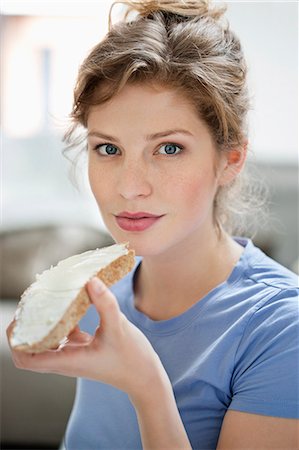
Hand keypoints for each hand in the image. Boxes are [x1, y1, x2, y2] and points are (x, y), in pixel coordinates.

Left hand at [6, 278, 166, 397]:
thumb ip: (105, 303)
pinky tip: (69, 302)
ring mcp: (73, 354)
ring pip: (46, 340)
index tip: (19, 319)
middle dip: (24, 327)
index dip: (16, 341)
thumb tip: (90, 280)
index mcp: (68, 361)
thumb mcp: (119, 329)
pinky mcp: (83, 348)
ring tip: (46, 299)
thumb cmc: (132, 359)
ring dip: (41, 322)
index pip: (26, 359)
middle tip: (31, 305)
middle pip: (30, 349)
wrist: (145, 377)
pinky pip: (63, 333)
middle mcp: (66, 359)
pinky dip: (61, 319)